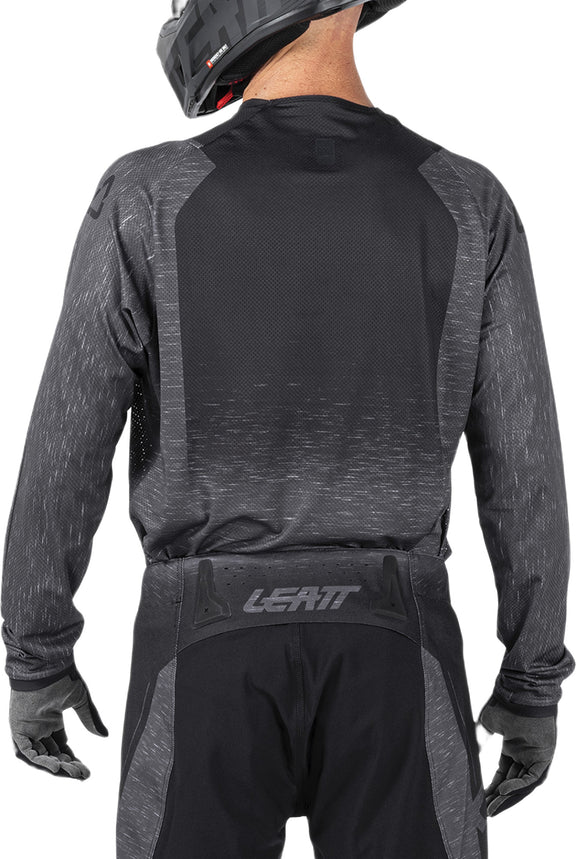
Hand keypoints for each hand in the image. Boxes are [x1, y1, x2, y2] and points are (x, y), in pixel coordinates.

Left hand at [8, 665, 107, 778]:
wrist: (45, 665)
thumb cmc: (61, 677)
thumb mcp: (80, 700)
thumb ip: (90, 719)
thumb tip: (105, 736)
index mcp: (52, 721)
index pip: (62, 747)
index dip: (73, 760)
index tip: (86, 771)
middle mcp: (38, 728)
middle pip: (52, 755)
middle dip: (67, 767)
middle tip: (82, 775)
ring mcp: (27, 729)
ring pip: (40, 757)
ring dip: (55, 767)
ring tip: (72, 773)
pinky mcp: (17, 729)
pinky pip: (26, 752)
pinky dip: (40, 760)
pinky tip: (55, 766)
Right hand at [477, 694, 555, 815]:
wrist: (520, 692)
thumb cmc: (504, 703)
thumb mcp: (487, 725)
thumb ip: (480, 740)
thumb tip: (468, 754)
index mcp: (513, 747)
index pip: (503, 774)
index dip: (493, 787)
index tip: (482, 799)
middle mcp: (525, 754)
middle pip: (513, 783)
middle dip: (500, 798)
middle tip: (487, 812)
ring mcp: (536, 756)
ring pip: (523, 784)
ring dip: (508, 797)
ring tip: (492, 808)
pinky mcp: (545, 756)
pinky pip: (532, 777)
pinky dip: (518, 785)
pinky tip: (503, 791)